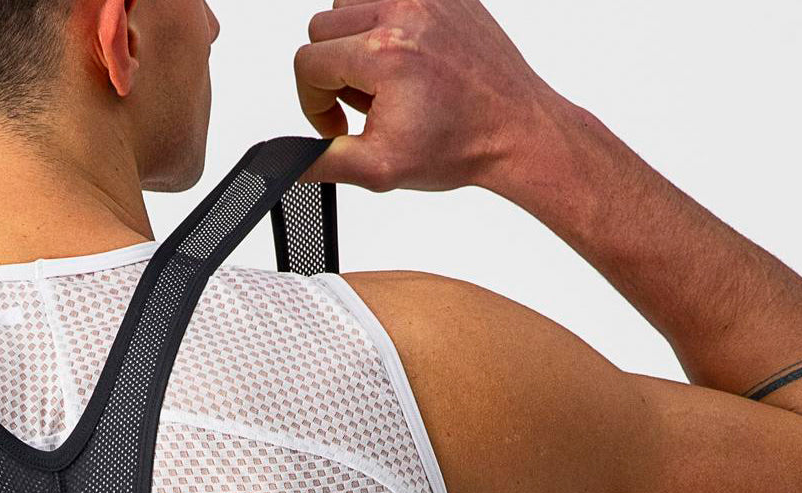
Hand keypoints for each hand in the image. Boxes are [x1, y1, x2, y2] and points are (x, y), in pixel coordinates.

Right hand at [295, 0, 562, 192]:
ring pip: (347, 4)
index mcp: (384, 53)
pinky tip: (401, 60)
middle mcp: (402, 12)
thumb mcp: (379, 169)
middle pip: (321, 29)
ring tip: (381, 80)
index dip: (313, 104)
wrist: (514, 130)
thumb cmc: (458, 146)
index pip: (307, 63)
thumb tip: (287, 162)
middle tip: (364, 106)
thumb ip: (323, 162)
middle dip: (332, 72)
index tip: (337, 126)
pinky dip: (381, 23)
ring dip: (351, 43)